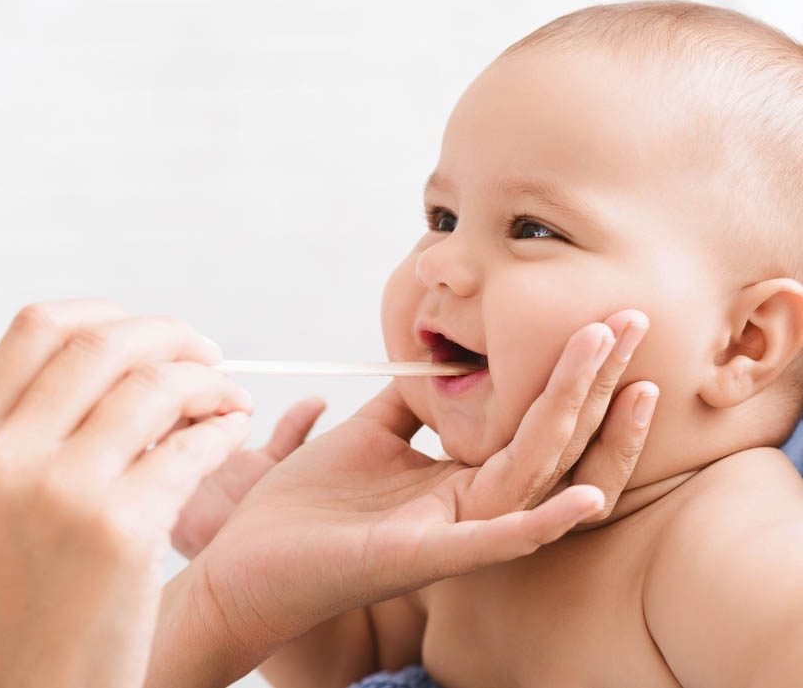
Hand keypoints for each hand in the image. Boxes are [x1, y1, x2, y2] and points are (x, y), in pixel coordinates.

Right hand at [0, 300, 254, 687]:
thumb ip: (31, 431)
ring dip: (210, 382)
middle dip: (173, 336)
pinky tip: (231, 434)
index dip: (109, 314)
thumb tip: (116, 368)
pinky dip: (224, 428)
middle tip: (208, 356)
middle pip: (105, 342)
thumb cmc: (18, 608)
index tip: (150, 336)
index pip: (39, 326)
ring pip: (157, 384)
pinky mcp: (119, 531)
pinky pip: (192, 446)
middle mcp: (6, 456)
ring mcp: (62, 491)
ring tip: (228, 402)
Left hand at [147, 310, 655, 687]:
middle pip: (548, 441)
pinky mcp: (419, 557)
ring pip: (532, 476)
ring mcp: (449, 535)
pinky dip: (540, 522)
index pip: (529, 423)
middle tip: (634, 321)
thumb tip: (442, 358)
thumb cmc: (305, 507)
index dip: (569, 375)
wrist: (249, 564)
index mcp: (455, 481)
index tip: (603, 320)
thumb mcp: (367, 436)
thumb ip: (410, 404)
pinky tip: (585, 496)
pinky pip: (491, 542)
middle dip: (594, 383)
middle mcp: (466, 508)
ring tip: (628, 378)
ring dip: (580, 426)